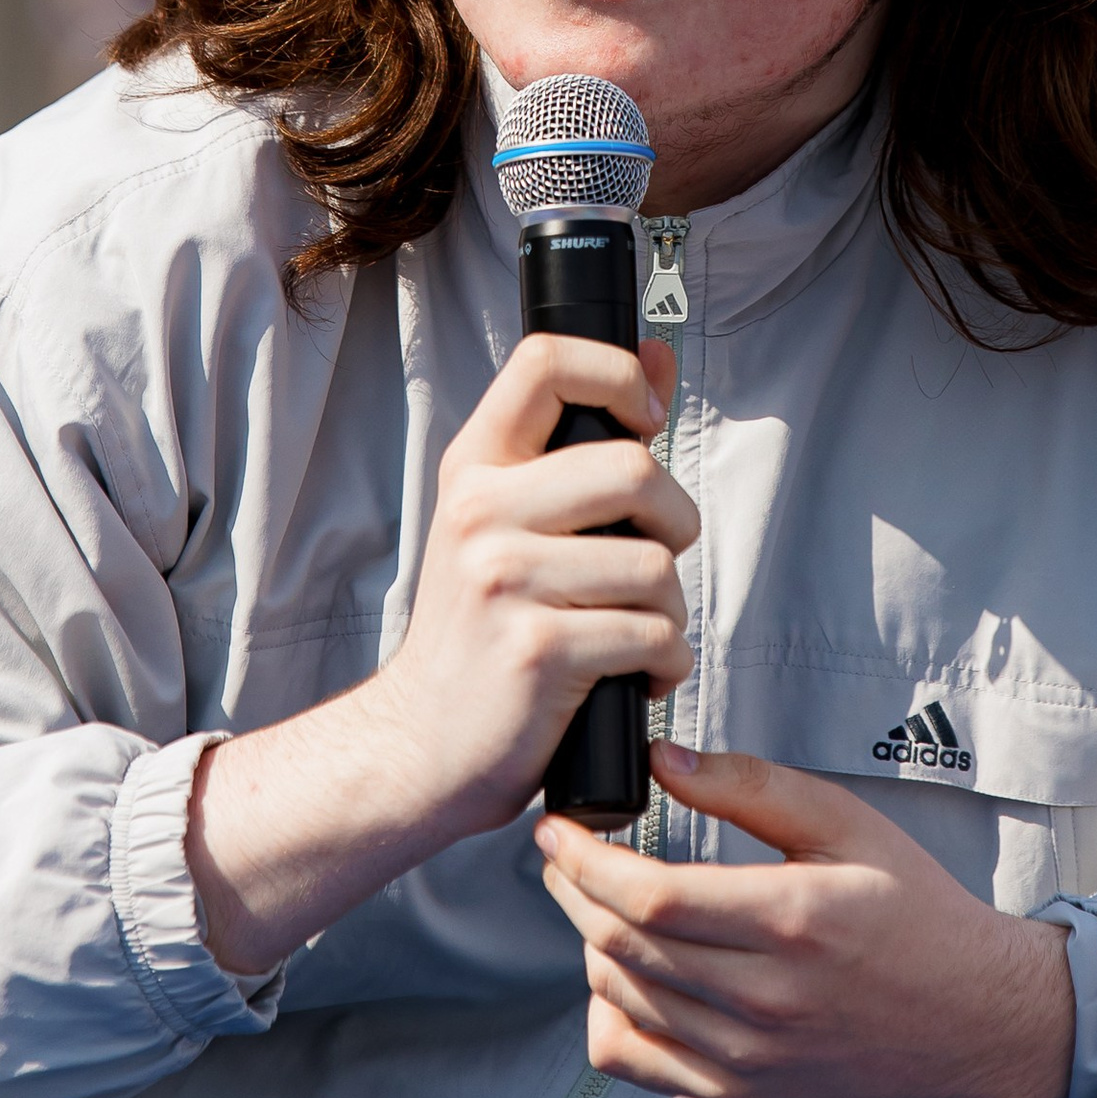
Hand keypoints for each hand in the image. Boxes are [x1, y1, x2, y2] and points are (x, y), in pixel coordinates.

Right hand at [367, 329, 691, 833]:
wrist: (420, 743)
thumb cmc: (480, 632)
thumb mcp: (510, 521)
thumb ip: (587, 439)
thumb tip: (660, 353)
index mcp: (475, 467)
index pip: (547, 360)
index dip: (619, 373)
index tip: (645, 422)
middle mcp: (480, 511)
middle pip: (633, 468)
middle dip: (675, 522)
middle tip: (654, 557)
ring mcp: (504, 579)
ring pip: (655, 565)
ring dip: (668, 612)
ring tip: (631, 633)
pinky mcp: (537, 648)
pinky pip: (654, 635)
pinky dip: (664, 664)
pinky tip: (629, 677)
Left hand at [536, 743, 1074, 1097]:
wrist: (973, 1015)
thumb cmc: (913, 910)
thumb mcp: (846, 823)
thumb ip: (752, 787)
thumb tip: (666, 761)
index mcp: (791, 921)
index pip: (652, 897)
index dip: (586, 860)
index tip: (559, 828)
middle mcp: (765, 999)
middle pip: (624, 945)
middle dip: (573, 890)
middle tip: (562, 852)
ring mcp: (749, 1057)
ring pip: (623, 997)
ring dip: (588, 942)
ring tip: (596, 898)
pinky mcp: (742, 1091)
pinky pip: (638, 1061)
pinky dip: (608, 1013)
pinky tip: (621, 973)